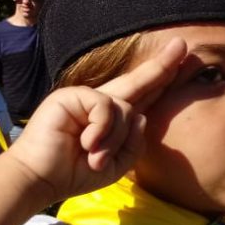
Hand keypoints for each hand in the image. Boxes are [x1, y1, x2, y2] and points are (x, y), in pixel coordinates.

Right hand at [1, 38, 185, 204]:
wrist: (42, 179)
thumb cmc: (76, 173)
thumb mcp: (117, 163)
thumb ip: (134, 142)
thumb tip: (141, 115)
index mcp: (113, 118)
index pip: (143, 95)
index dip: (162, 79)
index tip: (182, 60)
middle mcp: (102, 103)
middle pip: (138, 81)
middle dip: (161, 66)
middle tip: (182, 45)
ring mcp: (86, 96)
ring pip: (126, 110)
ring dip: (115, 139)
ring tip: (95, 156)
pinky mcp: (72, 95)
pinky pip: (106, 107)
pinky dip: (102, 130)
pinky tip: (87, 144)